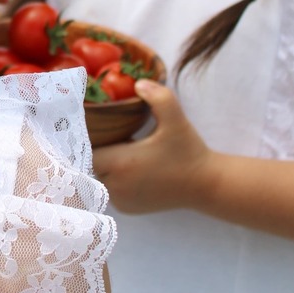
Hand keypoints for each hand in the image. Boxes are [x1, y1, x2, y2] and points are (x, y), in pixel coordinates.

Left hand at [91, 80, 214, 213]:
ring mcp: (121, 200)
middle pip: (91, 164)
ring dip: (106, 165)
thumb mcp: (176, 120)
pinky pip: (110, 190)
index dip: (88, 138)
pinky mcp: (128, 208)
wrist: (206, 185)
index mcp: (121, 164)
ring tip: (120, 149)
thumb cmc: (188, 151)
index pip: (86, 150)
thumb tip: (138, 83)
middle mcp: (116, 186)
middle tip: (110, 135)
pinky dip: (114, 179)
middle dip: (98, 149)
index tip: (98, 126)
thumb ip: (159, 97)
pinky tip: (128, 167)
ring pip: (99, 177)